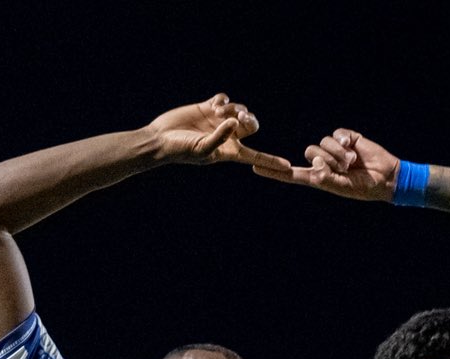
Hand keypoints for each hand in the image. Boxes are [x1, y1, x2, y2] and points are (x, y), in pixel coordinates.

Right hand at [146, 94, 267, 166]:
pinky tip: (216, 104)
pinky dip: (224, 100)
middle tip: (240, 116)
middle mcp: (227, 135)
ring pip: (239, 109)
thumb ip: (219, 137)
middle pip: (251, 125)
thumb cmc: (180, 150)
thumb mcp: (201, 149)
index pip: (255, 156)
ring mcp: (218, 121)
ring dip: (234, 107)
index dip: (271, 161)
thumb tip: (234, 122)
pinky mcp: (207, 108)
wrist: (161, 138)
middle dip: (249, 119)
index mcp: (229, 151)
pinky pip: (224, 100)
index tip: (288, 167)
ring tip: (219, 111)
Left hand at [252, 127, 399, 200]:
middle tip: (345, 169)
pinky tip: (355, 149)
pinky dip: (345, 141)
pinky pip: (337, 133)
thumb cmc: (364, 187)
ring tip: (353, 162)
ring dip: (340, 153)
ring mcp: (333, 149)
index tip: (255, 168)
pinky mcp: (345, 138)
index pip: (291, 174)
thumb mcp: (343, 187)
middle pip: (310, 152)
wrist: (386, 176)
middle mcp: (322, 161)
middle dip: (329, 160)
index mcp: (318, 177)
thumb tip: (316, 165)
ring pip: (323, 142)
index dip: (274, 171)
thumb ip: (327, 178)